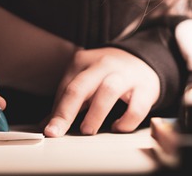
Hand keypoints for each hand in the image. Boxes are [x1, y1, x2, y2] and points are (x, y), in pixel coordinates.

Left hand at [43, 47, 158, 136]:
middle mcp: (103, 64)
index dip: (56, 111)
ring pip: (108, 90)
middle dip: (66, 111)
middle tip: (57, 131)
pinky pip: (137, 106)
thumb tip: (46, 125)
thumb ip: (66, 101)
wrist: (140, 59)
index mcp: (82, 61)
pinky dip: (126, 121)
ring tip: (87, 131)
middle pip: (80, 86)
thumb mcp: (84, 81)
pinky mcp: (145, 87)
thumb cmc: (106, 74)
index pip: (65, 87)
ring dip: (95, 113)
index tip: (49, 131)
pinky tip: (118, 127)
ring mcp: (125, 74)